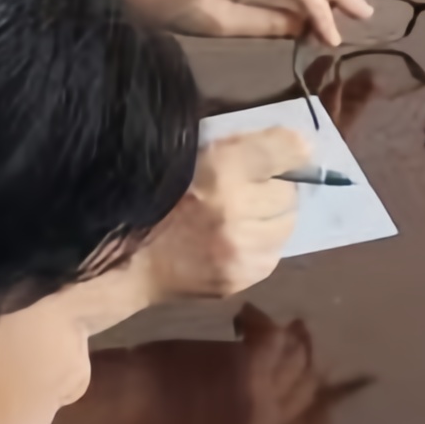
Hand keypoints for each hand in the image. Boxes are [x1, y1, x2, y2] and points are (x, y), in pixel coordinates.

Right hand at [126, 121, 307, 307]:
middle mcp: (235, 209)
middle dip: (275, 189)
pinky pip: (273, 255)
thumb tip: (297, 146)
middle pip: (289, 192)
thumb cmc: (158, 195)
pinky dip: (262, 246)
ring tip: (244, 217)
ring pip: (286, 225)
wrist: (127, 259)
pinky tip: (236, 241)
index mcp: (220, 167)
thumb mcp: (193, 152)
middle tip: (251, 190)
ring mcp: (238, 249)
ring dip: (271, 219)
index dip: (292, 149)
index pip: (285, 149)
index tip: (292, 152)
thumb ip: (240, 146)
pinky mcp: (239, 277)